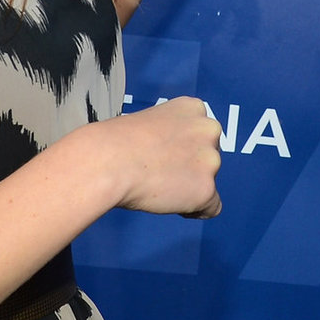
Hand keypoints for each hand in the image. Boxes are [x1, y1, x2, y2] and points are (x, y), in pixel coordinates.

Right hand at [97, 96, 223, 217]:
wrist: (108, 162)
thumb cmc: (116, 143)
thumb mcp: (148, 123)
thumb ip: (169, 135)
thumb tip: (171, 157)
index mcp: (193, 109)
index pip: (203, 133)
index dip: (184, 149)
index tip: (166, 156)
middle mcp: (208, 129)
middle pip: (210, 157)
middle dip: (190, 168)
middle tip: (160, 174)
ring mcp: (210, 160)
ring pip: (208, 182)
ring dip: (189, 188)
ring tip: (158, 188)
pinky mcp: (205, 189)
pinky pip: (211, 208)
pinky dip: (194, 210)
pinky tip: (172, 204)